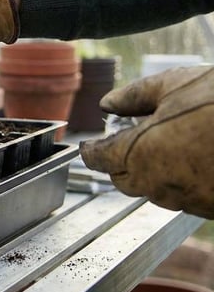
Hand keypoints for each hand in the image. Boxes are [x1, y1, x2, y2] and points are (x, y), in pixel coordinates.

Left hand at [80, 66, 213, 217]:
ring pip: (155, 191)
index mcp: (138, 154)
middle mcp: (159, 184)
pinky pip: (186, 197)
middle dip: (119, 161)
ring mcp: (189, 200)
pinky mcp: (213, 208)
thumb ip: (133, 95)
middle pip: (122, 179)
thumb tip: (108, 103)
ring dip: (151, 171)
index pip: (99, 159)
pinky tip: (195, 157)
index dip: (91, 149)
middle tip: (127, 139)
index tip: (89, 145)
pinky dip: (182, 180)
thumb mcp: (174, 83)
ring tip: (166, 144)